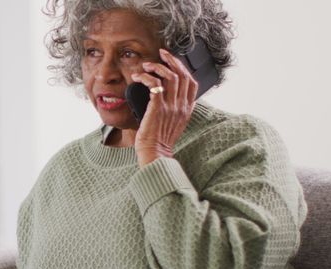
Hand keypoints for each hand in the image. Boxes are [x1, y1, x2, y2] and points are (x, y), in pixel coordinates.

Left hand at [130, 48, 198, 166]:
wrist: (155, 152)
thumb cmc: (160, 139)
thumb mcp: (174, 123)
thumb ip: (175, 108)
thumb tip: (166, 94)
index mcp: (187, 109)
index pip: (192, 82)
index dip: (183, 67)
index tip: (172, 60)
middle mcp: (181, 106)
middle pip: (182, 75)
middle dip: (171, 60)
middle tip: (161, 53)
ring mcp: (170, 106)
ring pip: (170, 77)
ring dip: (157, 67)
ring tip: (146, 65)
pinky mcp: (157, 108)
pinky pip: (154, 85)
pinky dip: (146, 77)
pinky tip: (138, 77)